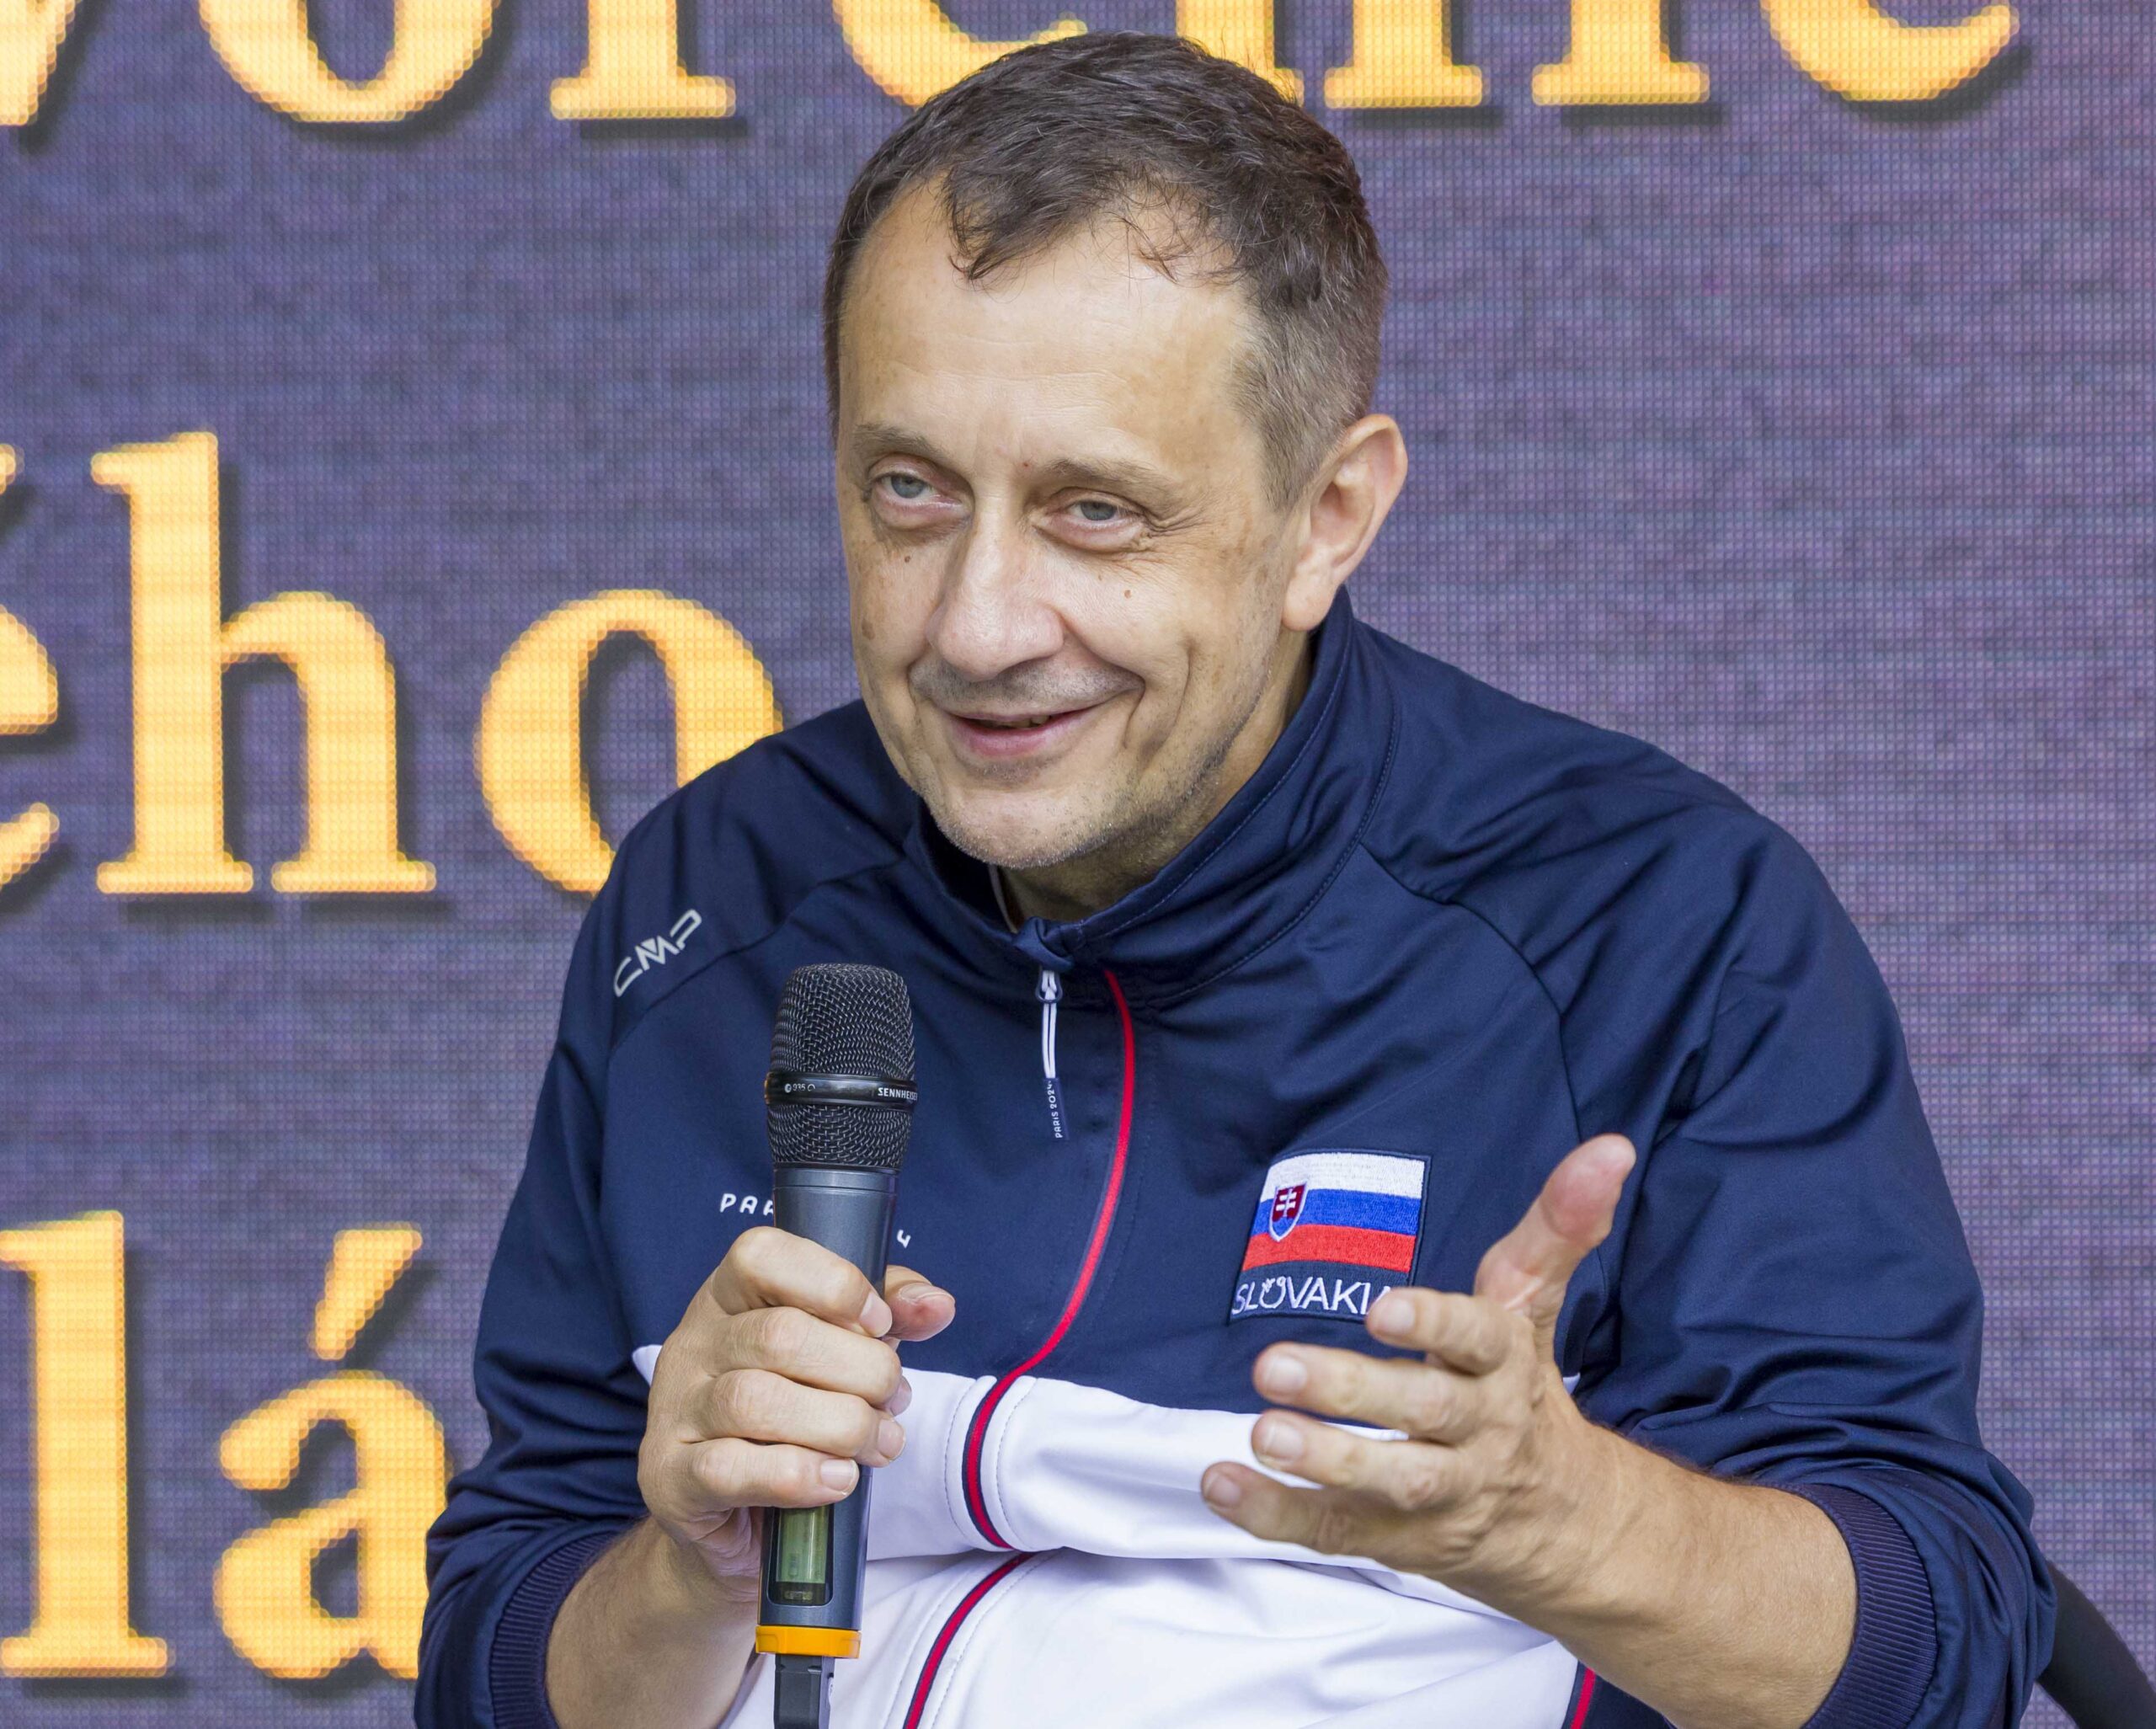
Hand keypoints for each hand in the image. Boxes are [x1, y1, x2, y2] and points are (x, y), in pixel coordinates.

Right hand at [639, 1227, 954, 1591]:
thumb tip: (937, 1304)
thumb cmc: (795, 1420)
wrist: (735, 1522)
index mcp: (728, 1299)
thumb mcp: (841, 1354)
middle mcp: (693, 1345)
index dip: (833, 1282)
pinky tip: (836, 1479)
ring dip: (842, 1426)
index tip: (880, 1323)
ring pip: (757, 1401)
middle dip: (862, 1370)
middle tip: (893, 1400)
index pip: (759, 1254)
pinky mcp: (670, 1479)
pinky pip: (730, 1470)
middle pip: (780, 1335)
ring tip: (879, 1444)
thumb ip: (889, 1317)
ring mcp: (674, 1412)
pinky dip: (799, 1474)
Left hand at [1200, 1134, 1635, 1610]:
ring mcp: (1441, 1493)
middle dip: (1349, 1390)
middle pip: (1421, 1409)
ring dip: (1323, 1459)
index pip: (1475, 1338)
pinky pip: (1338, 1533)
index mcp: (1505, 1364)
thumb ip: (1556, 1226)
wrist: (1566, 1524)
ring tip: (1262, 1432)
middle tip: (1274, 1366)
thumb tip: (1609, 1147)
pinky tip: (1222, 1485)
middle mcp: (1479, 1430)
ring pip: (1388, 1480)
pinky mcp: (1399, 1540)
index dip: (1431, 1323)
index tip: (1380, 1307)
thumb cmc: (1524, 1389)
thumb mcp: (1534, 1305)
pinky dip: (1278, 1515)